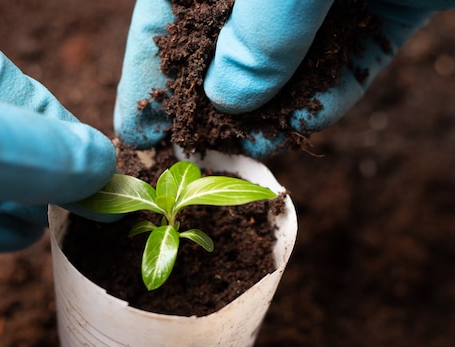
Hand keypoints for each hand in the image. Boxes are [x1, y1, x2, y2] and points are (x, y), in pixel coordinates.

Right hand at [115, 0, 453, 156]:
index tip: (135, 129)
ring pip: (283, 61)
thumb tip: (229, 97)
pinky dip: (323, 97)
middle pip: (222, 44)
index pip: (167, 12)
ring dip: (261, 111)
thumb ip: (262, 27)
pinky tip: (294, 130)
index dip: (147, 70)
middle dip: (204, 101)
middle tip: (184, 154)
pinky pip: (348, 60)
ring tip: (236, 156)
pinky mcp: (387, 6)